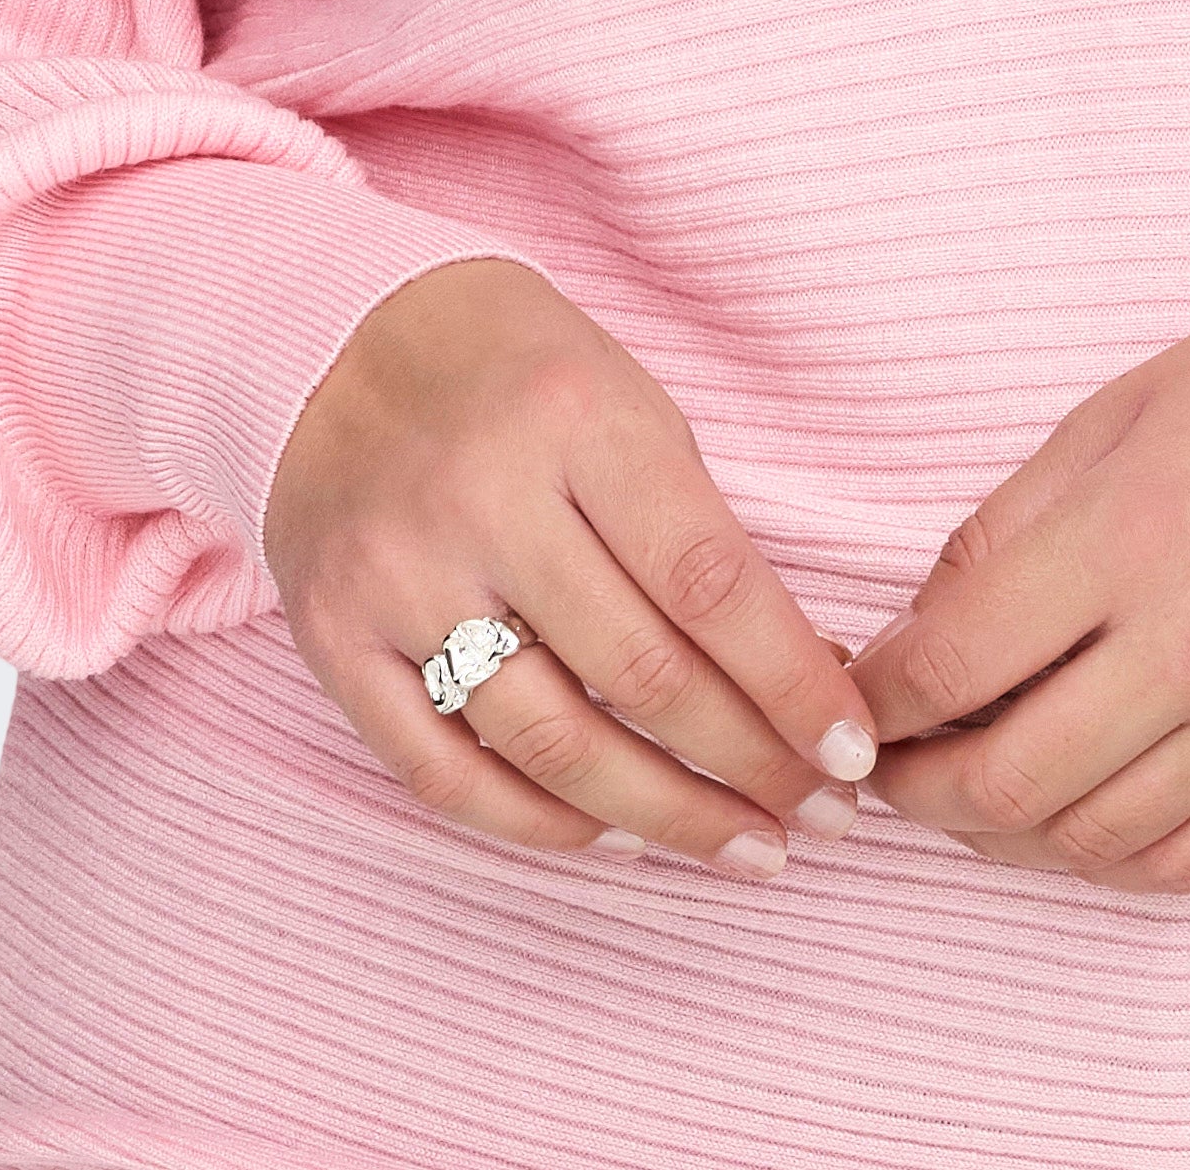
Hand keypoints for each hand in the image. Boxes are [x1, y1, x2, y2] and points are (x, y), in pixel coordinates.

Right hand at [263, 256, 877, 877]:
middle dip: (749, 767)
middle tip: (824, 819)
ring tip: (744, 846)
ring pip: (548, 746)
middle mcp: (481, 502)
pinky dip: (539, 823)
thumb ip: (697, 531)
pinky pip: (443, 774)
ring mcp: (397, 580)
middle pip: (640, 677)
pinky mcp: (334, 642)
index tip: (855, 753)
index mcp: (575, 420)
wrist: (334, 343)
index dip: (793, 685)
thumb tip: (798, 678)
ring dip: (663, 817)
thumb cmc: (521, 374)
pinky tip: (615, 836)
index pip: (709, 582)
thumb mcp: (627, 401)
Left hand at [850, 328, 1189, 895]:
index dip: (881, 698)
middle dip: (918, 789)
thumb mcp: (1108, 424)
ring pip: (1089, 838)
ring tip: (971, 796)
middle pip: (1009, 778)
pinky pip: (1183, 864)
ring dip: (1003, 833)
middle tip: (888, 772)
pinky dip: (1106, 860)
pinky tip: (1070, 819)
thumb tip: (917, 639)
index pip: (958, 661)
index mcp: (1133, 538)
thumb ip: (1003, 532)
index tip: (857, 701)